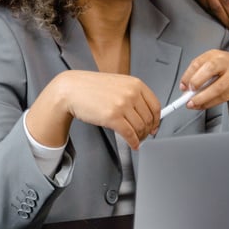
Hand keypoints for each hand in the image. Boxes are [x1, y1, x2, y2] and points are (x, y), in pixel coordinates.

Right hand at [27, 70, 161, 150]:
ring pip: (140, 127)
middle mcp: (131, 93)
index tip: (155, 125)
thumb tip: (145, 112)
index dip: (157, 119)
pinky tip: (132, 144)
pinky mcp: (112, 117)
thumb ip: (133, 95)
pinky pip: (129, 134)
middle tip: (145, 136)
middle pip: (148, 118)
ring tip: (136, 140)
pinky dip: (133, 142)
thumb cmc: (92, 87)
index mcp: (135, 84)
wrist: (72, 90)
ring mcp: (122, 105)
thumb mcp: (118, 84)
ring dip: (140, 137)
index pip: (155, 105)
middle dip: (148, 130)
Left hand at [178, 49, 228, 125]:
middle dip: (197, 81)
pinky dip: (210, 103)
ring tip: (192, 104)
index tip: (183, 87)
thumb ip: (200, 74)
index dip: (188, 75)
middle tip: (188, 93)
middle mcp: (226, 62)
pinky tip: (203, 105)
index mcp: (216, 55)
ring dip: (202, 98)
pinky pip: (223, 97)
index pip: (198, 62)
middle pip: (210, 69)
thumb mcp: (215, 65)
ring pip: (217, 88)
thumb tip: (186, 89)